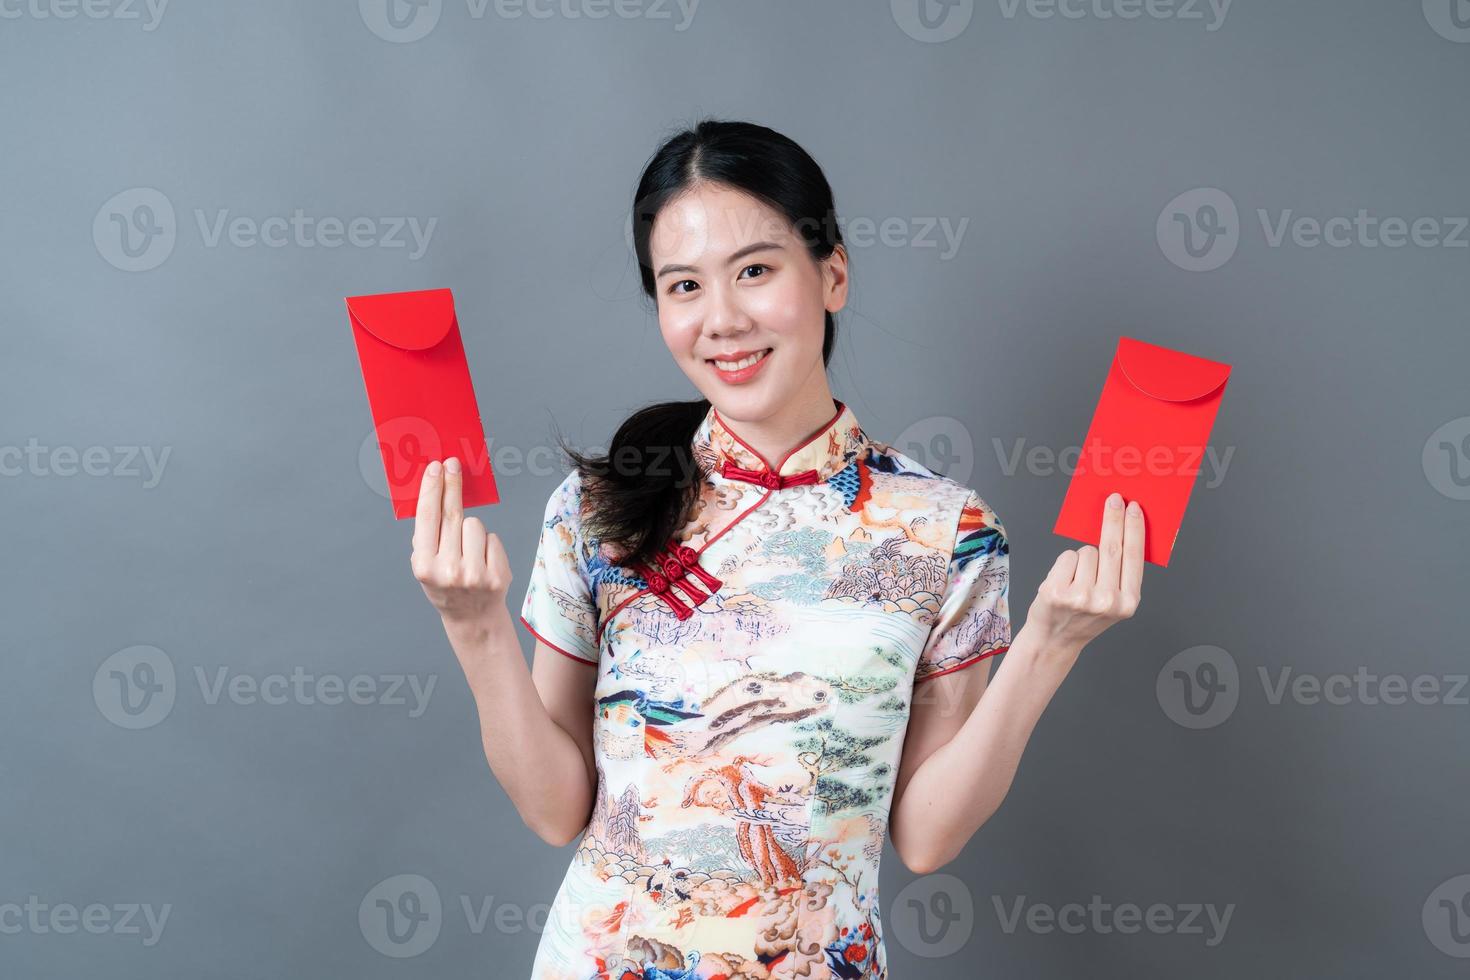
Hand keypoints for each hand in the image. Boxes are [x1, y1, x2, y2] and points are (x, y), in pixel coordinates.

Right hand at [410, 457, 511, 629]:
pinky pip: (493, 539)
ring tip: (468, 551)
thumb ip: (426, 535)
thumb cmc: (445, 584)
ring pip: (475, 524)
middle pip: (452, 515)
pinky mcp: (497, 576)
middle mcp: (449, 571)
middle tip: (453, 464)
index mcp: (425, 566)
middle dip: (452, 485)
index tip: (435, 467)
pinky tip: (483, 561)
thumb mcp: (426, 565)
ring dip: (472, 530)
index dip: (432, 490)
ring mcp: (475, 575)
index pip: (428, 519)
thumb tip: (433, 491)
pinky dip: (488, 545)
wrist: (472, 617)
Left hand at [1026, 492, 1144, 654]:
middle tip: (1115, 500)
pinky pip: (1066, 557)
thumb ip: (1120, 574)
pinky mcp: (1057, 592)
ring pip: (1086, 552)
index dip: (1134, 529)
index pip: (1133, 557)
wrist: (1055, 640)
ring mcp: (1080, 597)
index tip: (1133, 508)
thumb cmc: (1085, 616)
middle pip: (1111, 547)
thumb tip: (1121, 530)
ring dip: (1081, 558)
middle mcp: (1106, 601)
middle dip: (1113, 519)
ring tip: (1077, 580)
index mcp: (1127, 603)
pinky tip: (1064, 582)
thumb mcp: (1113, 603)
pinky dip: (1064, 565)